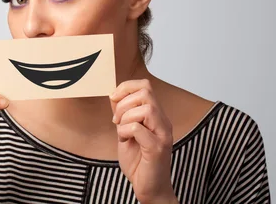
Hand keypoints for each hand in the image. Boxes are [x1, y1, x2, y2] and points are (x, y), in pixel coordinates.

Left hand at [109, 79, 176, 203]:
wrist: (149, 189)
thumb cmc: (138, 162)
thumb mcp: (125, 132)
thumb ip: (122, 114)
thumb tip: (114, 95)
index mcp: (156, 116)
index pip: (145, 86)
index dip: (126, 87)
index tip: (113, 98)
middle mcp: (163, 122)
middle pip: (146, 92)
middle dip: (124, 103)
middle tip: (116, 120)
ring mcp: (162, 134)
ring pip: (146, 108)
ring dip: (125, 117)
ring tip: (122, 132)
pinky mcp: (157, 148)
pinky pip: (138, 128)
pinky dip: (125, 131)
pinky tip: (125, 140)